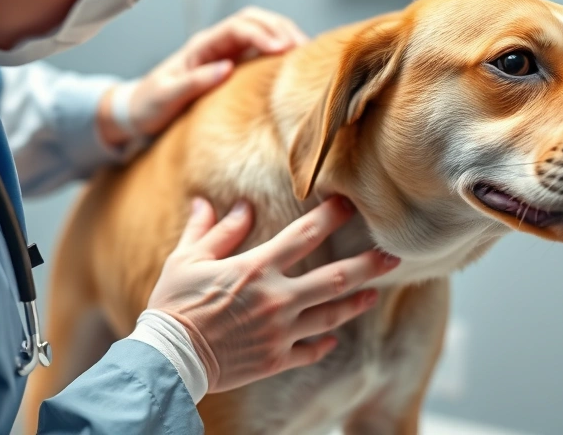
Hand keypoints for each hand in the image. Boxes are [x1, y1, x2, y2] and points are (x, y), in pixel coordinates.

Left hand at [99, 7, 308, 144]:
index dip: (263, 33)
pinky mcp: (237, 70)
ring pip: (265, 34)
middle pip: (257, 21)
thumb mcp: (166, 96)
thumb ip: (194, 81)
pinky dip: (283, 57)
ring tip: (307, 58)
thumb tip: (226, 68)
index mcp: (201, 45)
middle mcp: (218, 45)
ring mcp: (229, 55)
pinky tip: (297, 69)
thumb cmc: (149, 105)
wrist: (139, 115)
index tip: (282, 49)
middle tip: (304, 51)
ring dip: (287, 38)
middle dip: (283, 29)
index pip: (239, 27)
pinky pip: (264, 55)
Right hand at [147, 196, 399, 392]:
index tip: (351, 204)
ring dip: (357, 302)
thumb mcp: (187, 259)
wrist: (167, 358)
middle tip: (394, 255)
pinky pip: (311, 349)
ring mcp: (280, 331)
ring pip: (332, 314)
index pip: (305, 235)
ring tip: (375, 293)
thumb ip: (214, 231)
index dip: (332, 217)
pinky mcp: (276, 359)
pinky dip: (325, 342)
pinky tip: (334, 336)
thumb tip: (229, 204)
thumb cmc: (174, 304)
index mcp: (256, 268)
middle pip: (336, 278)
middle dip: (369, 265)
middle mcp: (276, 299)